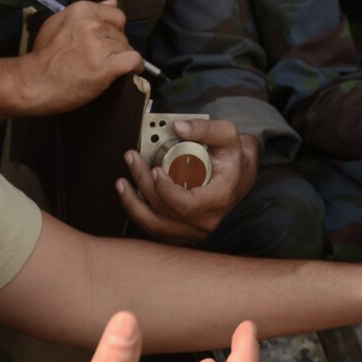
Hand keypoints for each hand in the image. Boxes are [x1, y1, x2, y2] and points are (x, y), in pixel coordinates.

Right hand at [7, 0, 141, 117]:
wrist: (33, 82)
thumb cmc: (43, 55)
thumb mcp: (58, 23)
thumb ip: (87, 13)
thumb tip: (113, 1)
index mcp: (82, 10)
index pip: (116, 15)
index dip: (112, 30)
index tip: (102, 42)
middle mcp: (93, 23)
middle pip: (121, 34)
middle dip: (114, 47)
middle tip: (98, 60)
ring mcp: (100, 45)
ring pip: (127, 48)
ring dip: (119, 59)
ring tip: (103, 69)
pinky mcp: (107, 66)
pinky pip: (134, 61)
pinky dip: (134, 67)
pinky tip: (127, 72)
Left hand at [117, 119, 259, 244]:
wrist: (239, 176)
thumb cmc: (232, 155)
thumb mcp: (226, 135)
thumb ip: (204, 128)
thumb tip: (177, 127)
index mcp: (218, 198)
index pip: (186, 205)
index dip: (165, 190)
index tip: (154, 169)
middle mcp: (206, 221)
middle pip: (165, 212)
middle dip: (143, 186)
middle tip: (132, 159)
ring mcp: (194, 232)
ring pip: (156, 226)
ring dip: (133, 205)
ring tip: (121, 182)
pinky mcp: (183, 235)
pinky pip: (155, 231)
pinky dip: (139, 215)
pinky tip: (129, 197)